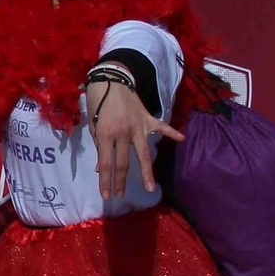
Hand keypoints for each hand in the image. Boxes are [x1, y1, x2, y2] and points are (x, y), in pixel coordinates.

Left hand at [87, 80, 182, 198]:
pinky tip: (181, 138)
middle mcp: (123, 133)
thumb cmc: (97, 102)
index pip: (106, 163)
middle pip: (124, 163)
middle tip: (120, 195)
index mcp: (106, 134)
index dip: (106, 181)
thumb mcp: (92, 124)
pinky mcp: (147, 119)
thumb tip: (101, 168)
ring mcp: (138, 127)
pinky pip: (161, 127)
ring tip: (150, 187)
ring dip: (146, 172)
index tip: (106, 195)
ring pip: (144, 153)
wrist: (110, 80)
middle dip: (121, 181)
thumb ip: (100, 145)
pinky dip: (172, 132)